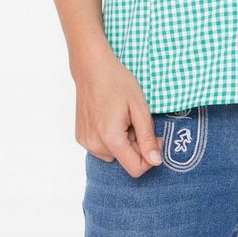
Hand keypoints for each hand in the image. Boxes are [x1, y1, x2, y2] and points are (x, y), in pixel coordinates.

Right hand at [72, 41, 162, 177]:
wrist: (92, 67)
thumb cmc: (117, 82)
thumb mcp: (139, 108)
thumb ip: (147, 138)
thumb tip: (156, 162)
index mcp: (111, 138)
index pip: (135, 169)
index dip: (150, 157)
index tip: (154, 138)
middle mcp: (94, 145)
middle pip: (125, 160)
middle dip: (136, 144)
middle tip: (136, 119)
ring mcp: (85, 141)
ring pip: (115, 154)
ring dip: (124, 141)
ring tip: (122, 117)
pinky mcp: (81, 137)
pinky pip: (103, 147)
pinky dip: (111, 137)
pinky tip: (110, 117)